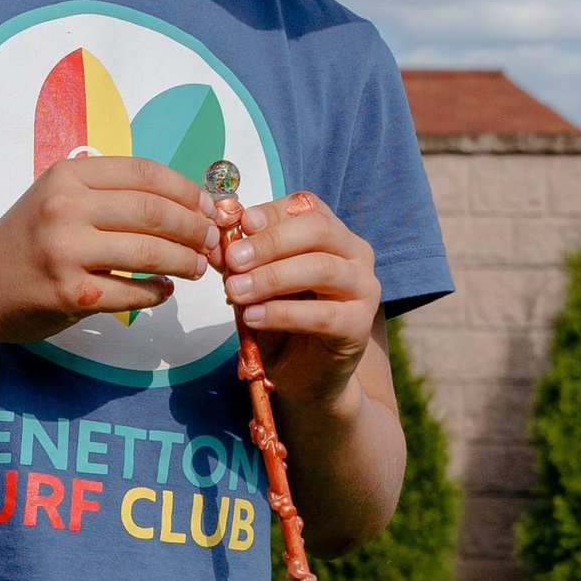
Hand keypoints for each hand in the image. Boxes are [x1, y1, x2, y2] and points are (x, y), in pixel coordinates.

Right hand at [0, 152, 210, 348]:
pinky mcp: (70, 293)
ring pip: (149, 252)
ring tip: (197, 267)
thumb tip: (184, 200)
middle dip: (194, 228)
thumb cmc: (29, 238)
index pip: (144, 173)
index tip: (208, 207)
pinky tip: (165, 290)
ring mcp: (66, 251)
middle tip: (211, 241)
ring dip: (184, 261)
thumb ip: (109, 191)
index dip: (187, 190)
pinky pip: (132, 292)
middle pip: (153, 211)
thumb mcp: (59, 195)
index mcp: (69, 176)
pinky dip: (158, 292)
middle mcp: (66, 208)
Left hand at [212, 189, 380, 416]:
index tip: (237, 224)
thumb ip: (242, 262)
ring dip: (272, 277)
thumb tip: (217, 243)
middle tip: (233, 260)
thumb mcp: (256, 284)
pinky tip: (253, 317)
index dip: (270, 212)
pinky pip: (322, 314)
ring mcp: (363, 288)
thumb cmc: (282, 321)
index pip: (305, 206)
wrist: (305, 374)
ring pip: (322, 268)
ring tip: (235, 291)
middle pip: (318, 230)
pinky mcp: (359, 325)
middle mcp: (355, 253)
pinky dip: (282, 313)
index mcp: (332, 233)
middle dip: (270, 242)